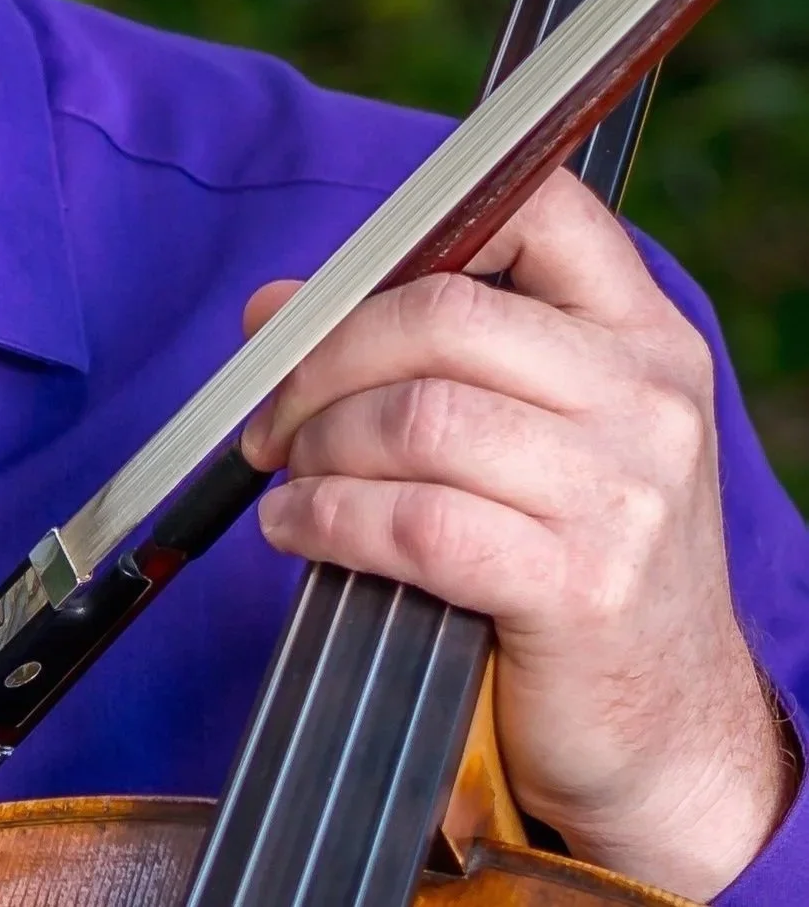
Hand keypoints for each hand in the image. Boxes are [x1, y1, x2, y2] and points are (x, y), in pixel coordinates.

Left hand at [240, 167, 796, 898]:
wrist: (669, 729)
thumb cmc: (577, 555)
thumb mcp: (529, 431)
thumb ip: (416, 349)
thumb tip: (273, 308)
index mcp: (642, 335)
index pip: (545, 212)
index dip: (431, 219)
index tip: (348, 279)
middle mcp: (646, 399)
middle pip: (440, 315)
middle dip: (325, 359)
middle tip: (274, 410)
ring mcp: (622, 494)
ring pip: (416, 417)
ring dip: (319, 444)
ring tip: (293, 471)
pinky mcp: (580, 587)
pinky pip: (414, 522)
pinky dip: (327, 518)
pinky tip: (299, 526)